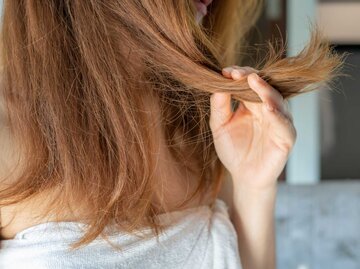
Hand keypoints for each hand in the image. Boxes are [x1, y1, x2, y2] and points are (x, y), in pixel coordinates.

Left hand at [209, 66, 296, 189]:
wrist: (243, 176)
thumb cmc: (233, 150)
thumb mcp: (220, 126)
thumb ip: (219, 106)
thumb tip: (217, 85)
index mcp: (253, 104)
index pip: (250, 83)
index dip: (240, 75)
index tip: (227, 71)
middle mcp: (268, 110)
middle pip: (264, 87)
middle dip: (252, 78)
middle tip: (238, 73)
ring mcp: (278, 122)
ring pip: (277, 102)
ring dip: (266, 91)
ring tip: (254, 81)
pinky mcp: (286, 138)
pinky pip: (284, 125)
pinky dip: (277, 116)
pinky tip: (268, 108)